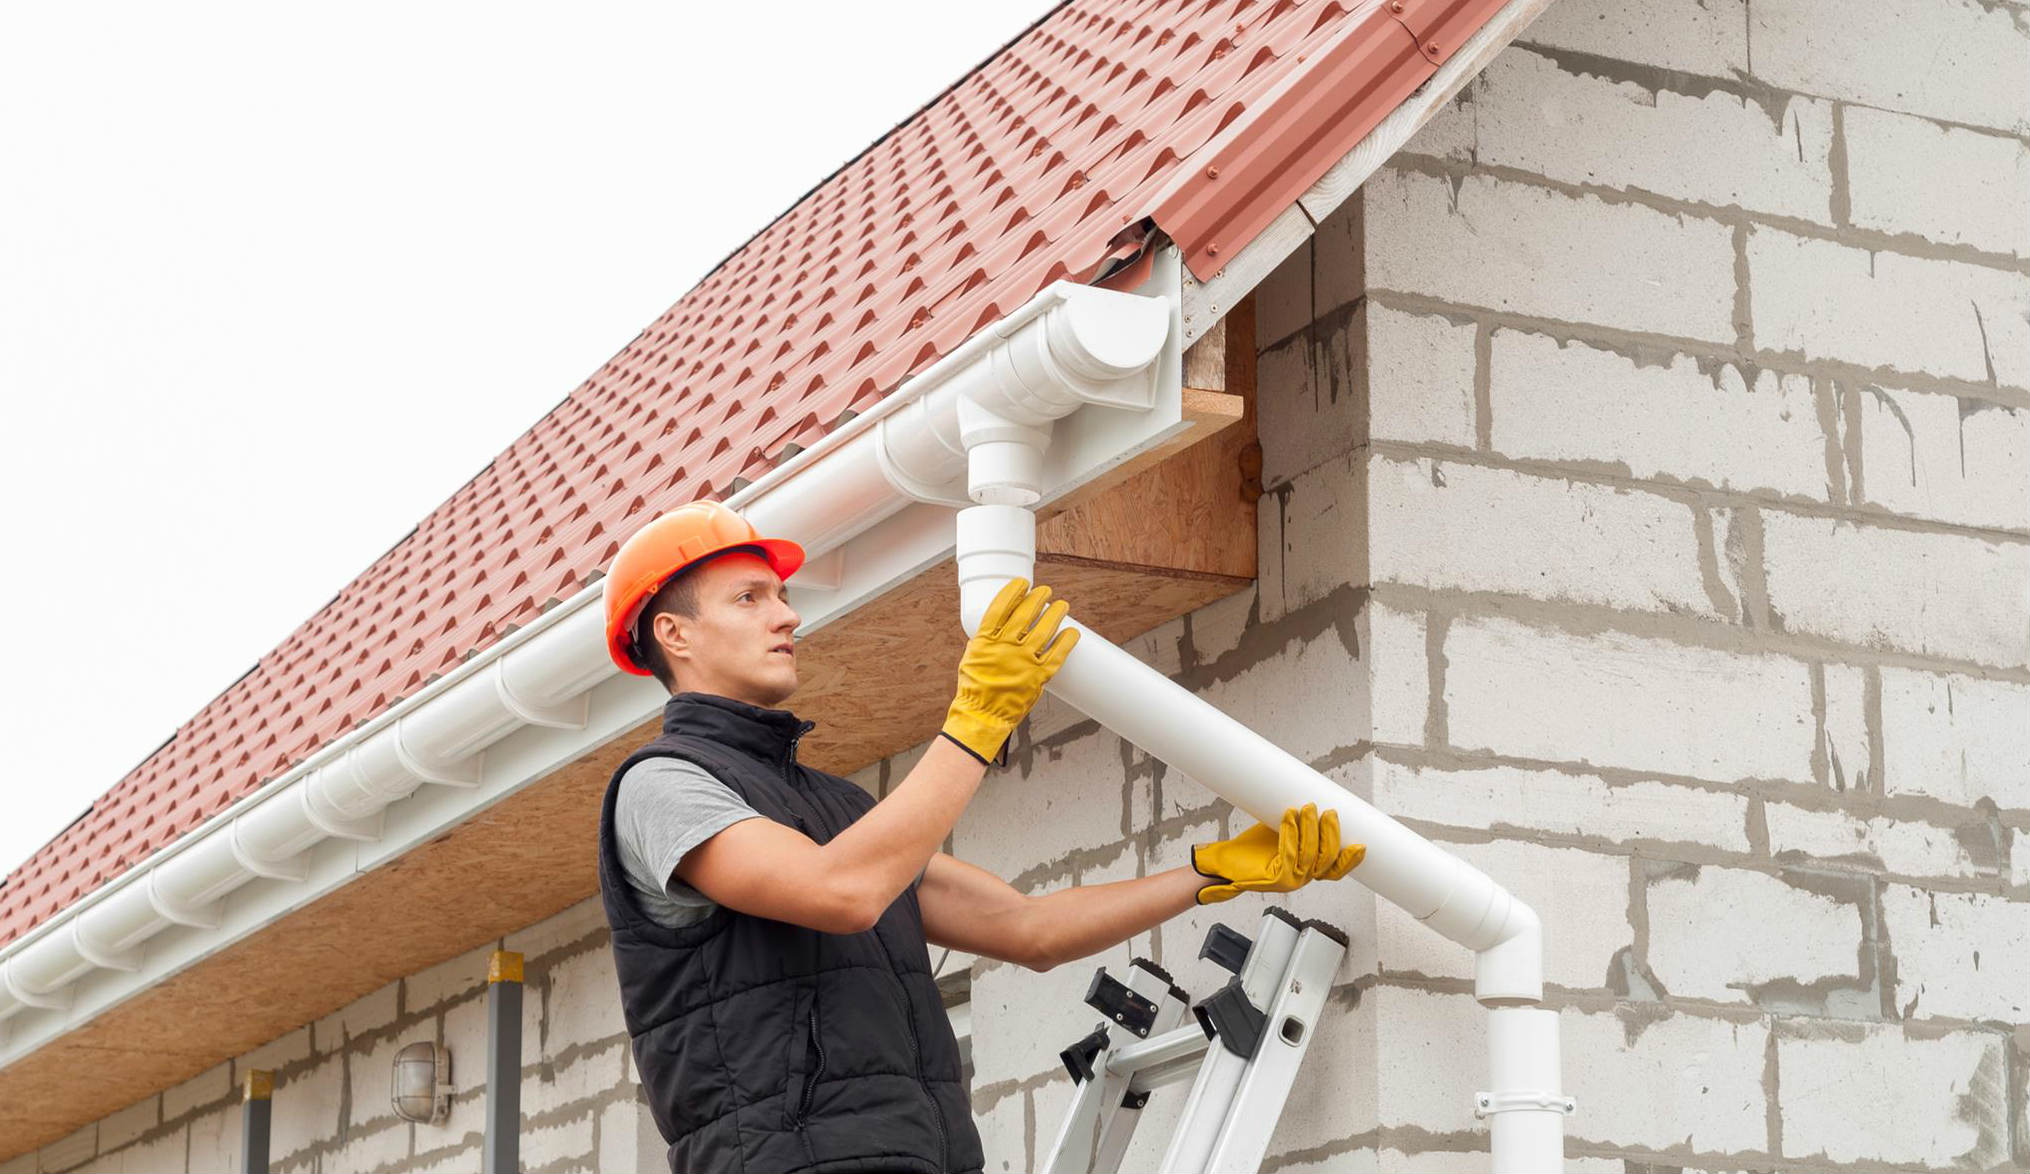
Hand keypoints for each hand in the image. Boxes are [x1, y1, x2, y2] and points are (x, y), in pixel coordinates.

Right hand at [940, 577, 1079, 764]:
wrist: (982, 715)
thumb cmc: (974, 688)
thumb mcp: (972, 657)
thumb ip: (985, 640)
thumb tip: (998, 625)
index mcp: (986, 640)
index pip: (1001, 606)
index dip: (1014, 591)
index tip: (1023, 583)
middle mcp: (1006, 646)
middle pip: (1026, 613)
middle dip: (1038, 598)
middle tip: (1046, 591)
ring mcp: (1024, 660)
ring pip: (1045, 629)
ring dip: (1055, 613)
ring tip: (1062, 605)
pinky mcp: (1039, 676)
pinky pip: (1058, 654)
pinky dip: (1067, 641)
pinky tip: (1071, 632)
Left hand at [1190, 803, 1363, 904]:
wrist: (1225, 862)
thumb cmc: (1253, 847)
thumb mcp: (1282, 831)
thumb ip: (1300, 822)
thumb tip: (1313, 797)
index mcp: (1308, 870)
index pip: (1336, 869)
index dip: (1350, 859)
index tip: (1361, 844)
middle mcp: (1302, 878)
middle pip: (1327, 859)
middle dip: (1331, 834)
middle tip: (1330, 811)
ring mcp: (1291, 880)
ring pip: (1310, 855)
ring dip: (1312, 829)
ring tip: (1309, 808)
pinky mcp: (1276, 879)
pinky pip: (1289, 853)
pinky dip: (1291, 832)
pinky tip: (1289, 816)